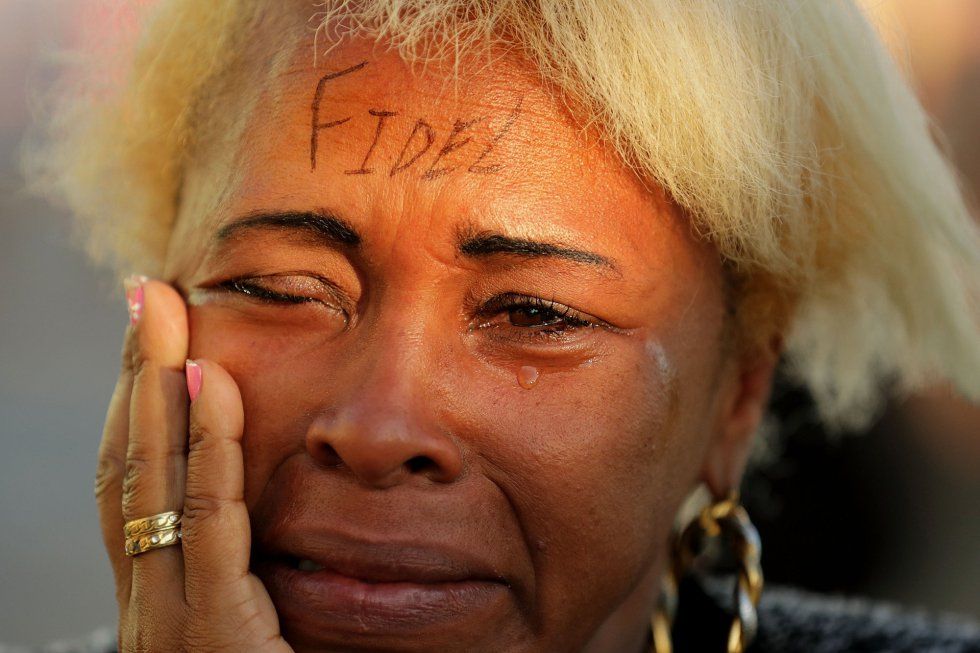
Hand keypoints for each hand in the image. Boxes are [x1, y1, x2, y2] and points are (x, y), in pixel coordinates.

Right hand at [95, 277, 290, 651]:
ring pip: (152, 486)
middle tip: (143, 299)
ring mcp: (171, 622)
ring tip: (162, 317)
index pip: (140, 490)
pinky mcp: (211, 637)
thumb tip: (277, 521)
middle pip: (131, 469)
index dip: (139, 411)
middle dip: (134, 377)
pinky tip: (208, 392)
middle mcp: (150, 605)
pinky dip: (205, 454)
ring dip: (155, 391)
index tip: (155, 344)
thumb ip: (256, 580)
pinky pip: (208, 528)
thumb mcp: (257, 638)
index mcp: (164, 602)